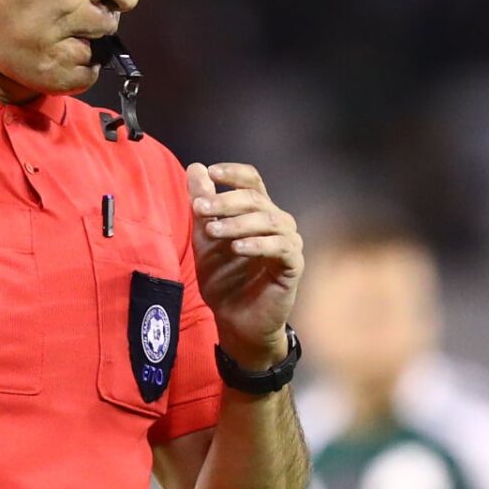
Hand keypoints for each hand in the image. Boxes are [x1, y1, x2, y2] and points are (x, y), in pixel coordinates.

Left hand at [187, 162, 302, 369]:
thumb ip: (202, 205)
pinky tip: (236, 248)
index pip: (252, 181)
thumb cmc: (224, 279)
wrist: (235, 320)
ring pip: (268, 220)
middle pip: (256, 198)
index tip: (210, 172)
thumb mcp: (205, 238)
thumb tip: (195, 168)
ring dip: (237, 222)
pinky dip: (257, 244)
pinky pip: (280, 247)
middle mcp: (277, 221)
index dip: (234, 173)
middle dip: (225, 201)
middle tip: (200, 209)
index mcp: (258, 211)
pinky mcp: (293, 265)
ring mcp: (288, 242)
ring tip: (212, 230)